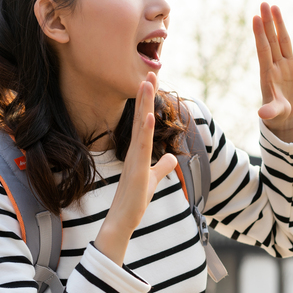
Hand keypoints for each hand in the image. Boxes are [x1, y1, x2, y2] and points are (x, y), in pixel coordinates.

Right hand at [94, 72, 176, 265]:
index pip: (144, 121)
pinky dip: (146, 130)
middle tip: (150, 72)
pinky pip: (142, 147)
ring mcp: (135, 159)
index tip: (151, 81)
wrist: (122, 220)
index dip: (148, 102)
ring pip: (141, 127)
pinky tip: (149, 115)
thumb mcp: (153, 180)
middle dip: (146, 95)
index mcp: (139, 151)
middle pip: (141, 117)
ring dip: (144, 105)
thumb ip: (162, 167)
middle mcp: (135, 151)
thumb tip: (170, 158)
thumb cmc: (135, 201)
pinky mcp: (137, 170)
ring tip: (147, 84)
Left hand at [253, 3, 292, 140]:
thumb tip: (262, 115)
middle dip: (268, 22)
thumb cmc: (276, 113)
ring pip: (283, 40)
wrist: (284, 115)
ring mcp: (289, 64)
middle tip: (264, 4)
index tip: (255, 18)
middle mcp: (277, 65)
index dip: (260, 34)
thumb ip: (269, 110)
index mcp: (268, 73)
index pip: (263, 50)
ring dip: (279, 24)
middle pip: (272, 40)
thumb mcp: (273, 112)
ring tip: (274, 7)